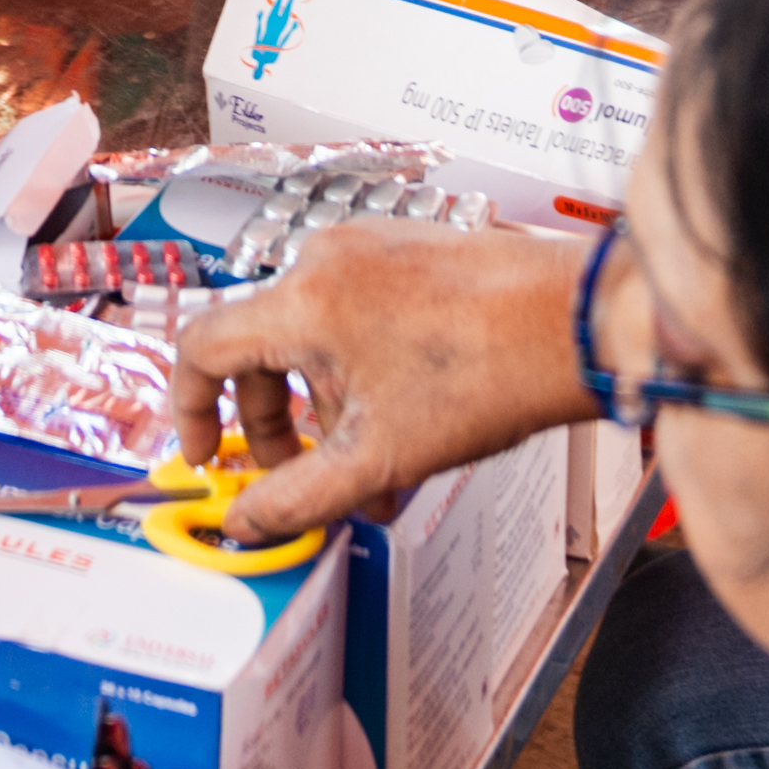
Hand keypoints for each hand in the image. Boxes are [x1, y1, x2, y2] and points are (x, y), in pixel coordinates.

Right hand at [170, 221, 591, 545]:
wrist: (579, 325)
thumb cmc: (489, 375)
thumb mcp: (377, 458)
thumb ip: (296, 497)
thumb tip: (243, 522)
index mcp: (303, 300)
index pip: (201, 346)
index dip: (189, 409)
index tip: (204, 454)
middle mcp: (328, 259)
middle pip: (260, 346)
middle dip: (272, 422)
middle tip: (298, 474)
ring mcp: (372, 246)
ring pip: (314, 335)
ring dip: (327, 404)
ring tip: (374, 463)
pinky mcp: (410, 249)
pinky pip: (356, 311)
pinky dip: (360, 368)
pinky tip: (405, 420)